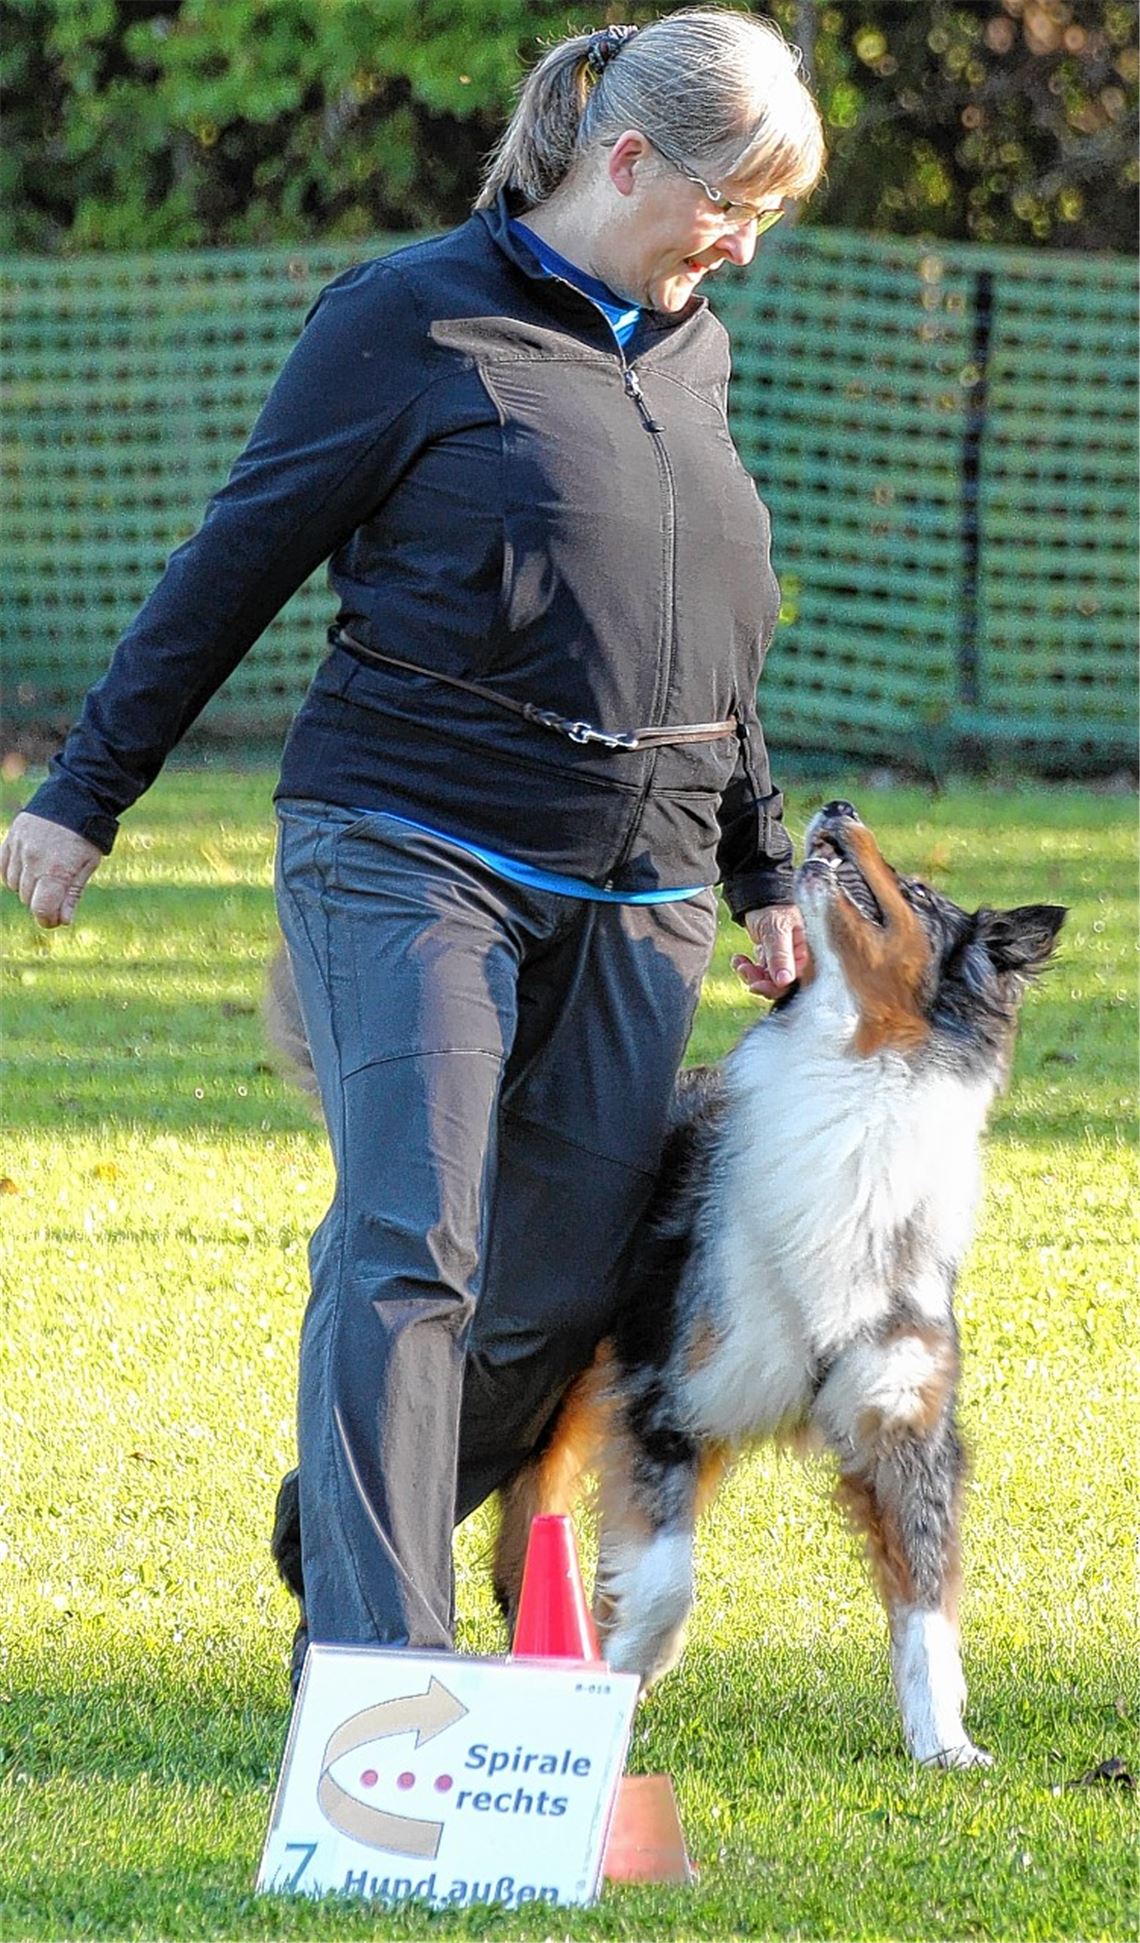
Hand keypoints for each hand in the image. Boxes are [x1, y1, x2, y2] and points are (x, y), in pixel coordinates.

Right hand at [0, 812, 103, 927]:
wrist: (74, 798)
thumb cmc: (85, 836)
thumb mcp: (87, 866)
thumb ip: (72, 895)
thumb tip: (63, 921)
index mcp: (56, 870)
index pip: (41, 909)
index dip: (48, 920)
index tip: (54, 920)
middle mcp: (33, 860)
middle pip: (28, 898)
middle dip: (42, 900)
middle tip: (57, 889)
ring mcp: (19, 848)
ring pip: (15, 885)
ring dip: (28, 886)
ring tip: (45, 872)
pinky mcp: (11, 838)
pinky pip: (4, 869)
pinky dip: (14, 873)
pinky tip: (28, 868)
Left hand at [731, 902, 808, 1000]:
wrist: (761, 894)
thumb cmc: (775, 907)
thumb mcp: (777, 930)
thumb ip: (781, 955)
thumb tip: (784, 981)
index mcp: (807, 954)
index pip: (794, 982)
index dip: (775, 988)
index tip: (756, 985)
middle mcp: (798, 959)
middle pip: (781, 985)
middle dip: (760, 981)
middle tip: (744, 971)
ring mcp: (785, 958)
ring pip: (769, 980)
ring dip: (751, 974)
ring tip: (739, 963)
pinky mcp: (773, 957)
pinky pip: (761, 971)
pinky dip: (748, 968)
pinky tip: (739, 959)